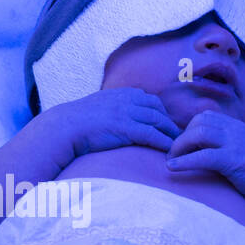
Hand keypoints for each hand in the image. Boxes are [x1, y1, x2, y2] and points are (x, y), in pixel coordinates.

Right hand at [43, 86, 180, 158]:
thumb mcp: (97, 107)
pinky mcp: (127, 128)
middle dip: (170, 123)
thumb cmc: (76, 122)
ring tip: (179, 146)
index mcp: (122, 93)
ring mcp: (128, 112)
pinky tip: (170, 152)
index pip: (150, 100)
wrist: (64, 127)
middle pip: (158, 110)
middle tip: (179, 137)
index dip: (160, 113)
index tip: (166, 125)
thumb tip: (114, 119)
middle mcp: (128, 99)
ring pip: (159, 122)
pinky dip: (164, 143)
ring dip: (171, 134)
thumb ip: (110, 109)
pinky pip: (152, 135)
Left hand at [165, 110, 244, 204]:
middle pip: (198, 122)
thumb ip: (221, 146)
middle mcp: (235, 130)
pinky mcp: (234, 159)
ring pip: (198, 133)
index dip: (188, 130)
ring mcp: (235, 143)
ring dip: (179, 147)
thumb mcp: (238, 152)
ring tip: (171, 162)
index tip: (180, 148)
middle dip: (180, 138)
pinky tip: (172, 168)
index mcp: (235, 126)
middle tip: (172, 156)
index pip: (204, 117)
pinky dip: (184, 161)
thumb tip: (196, 150)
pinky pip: (203, 156)